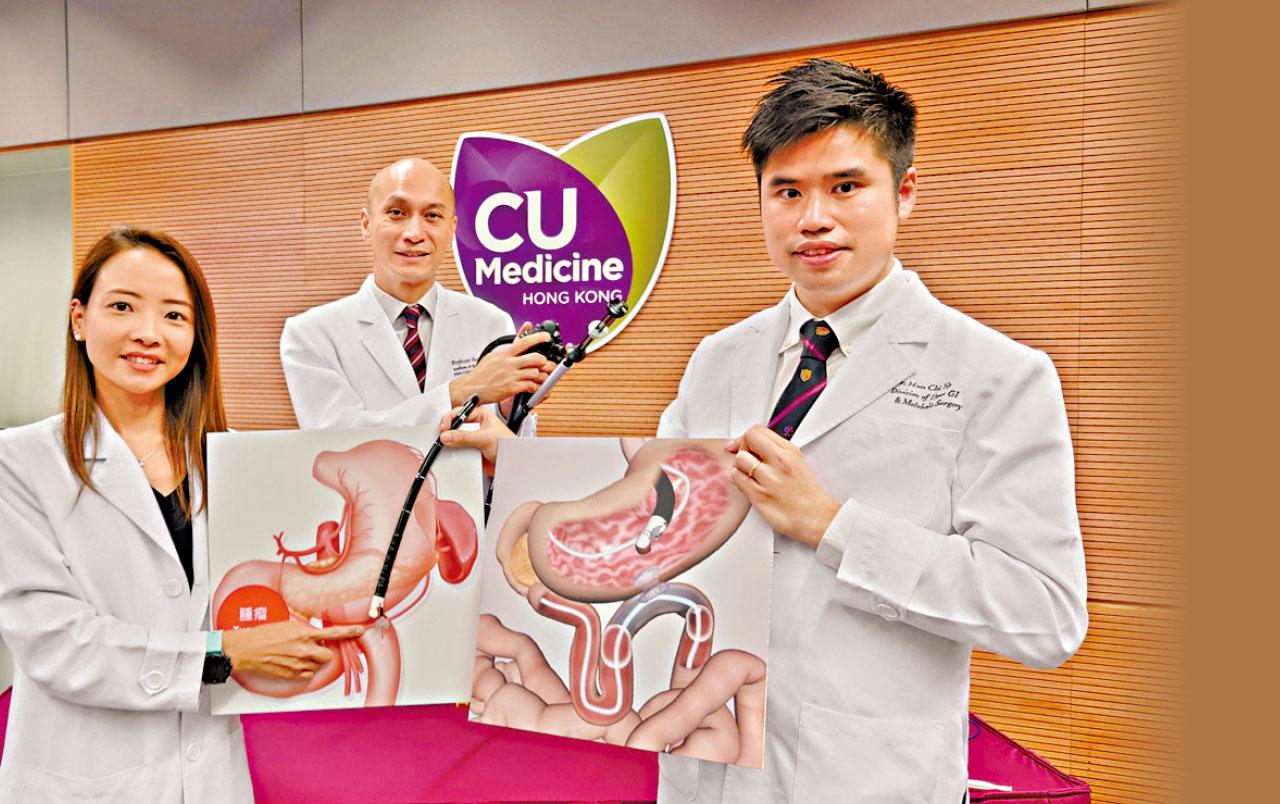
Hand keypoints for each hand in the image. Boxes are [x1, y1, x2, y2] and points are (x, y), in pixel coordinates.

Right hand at [221, 620, 364, 678]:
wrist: (246, 649)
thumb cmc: (264, 634)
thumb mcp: (287, 623)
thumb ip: (305, 627)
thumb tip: (315, 629)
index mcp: (303, 633)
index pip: (332, 633)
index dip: (349, 632)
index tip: (360, 631)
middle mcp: (303, 650)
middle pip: (328, 654)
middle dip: (324, 651)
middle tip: (314, 647)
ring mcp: (298, 664)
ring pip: (318, 665)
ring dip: (313, 660)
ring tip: (298, 653)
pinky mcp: (291, 675)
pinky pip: (308, 674)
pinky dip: (305, 670)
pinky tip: (294, 662)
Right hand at [440, 404, 516, 475]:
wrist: (512, 464)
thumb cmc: (507, 446)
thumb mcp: (485, 438)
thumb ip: (465, 437)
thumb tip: (447, 436)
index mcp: (481, 415)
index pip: (460, 412)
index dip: (450, 418)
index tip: (444, 427)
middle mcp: (475, 424)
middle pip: (454, 423)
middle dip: (447, 429)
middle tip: (442, 436)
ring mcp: (471, 437)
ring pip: (454, 436)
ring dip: (448, 440)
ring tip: (444, 444)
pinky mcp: (469, 448)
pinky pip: (456, 447)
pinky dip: (451, 450)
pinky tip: (449, 451)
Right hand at [450, 323, 553, 405]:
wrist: (470, 388)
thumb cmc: (483, 373)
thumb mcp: (494, 354)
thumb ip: (511, 344)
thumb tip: (525, 327)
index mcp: (505, 354)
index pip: (524, 341)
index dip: (538, 337)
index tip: (546, 337)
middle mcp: (508, 363)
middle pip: (536, 358)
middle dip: (544, 361)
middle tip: (545, 364)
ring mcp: (510, 376)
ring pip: (535, 373)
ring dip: (540, 376)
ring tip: (539, 377)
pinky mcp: (511, 388)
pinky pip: (530, 386)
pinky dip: (534, 387)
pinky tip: (532, 386)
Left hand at [726, 425, 841, 547]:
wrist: (816, 518)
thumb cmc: (806, 494)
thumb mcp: (797, 462)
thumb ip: (776, 451)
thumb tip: (752, 445)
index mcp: (789, 451)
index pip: (758, 430)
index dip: (747, 437)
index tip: (744, 445)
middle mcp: (780, 461)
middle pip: (748, 439)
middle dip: (743, 447)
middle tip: (748, 460)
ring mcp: (769, 478)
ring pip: (739, 459)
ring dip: (741, 467)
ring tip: (750, 475)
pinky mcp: (759, 495)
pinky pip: (736, 478)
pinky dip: (739, 481)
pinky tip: (749, 486)